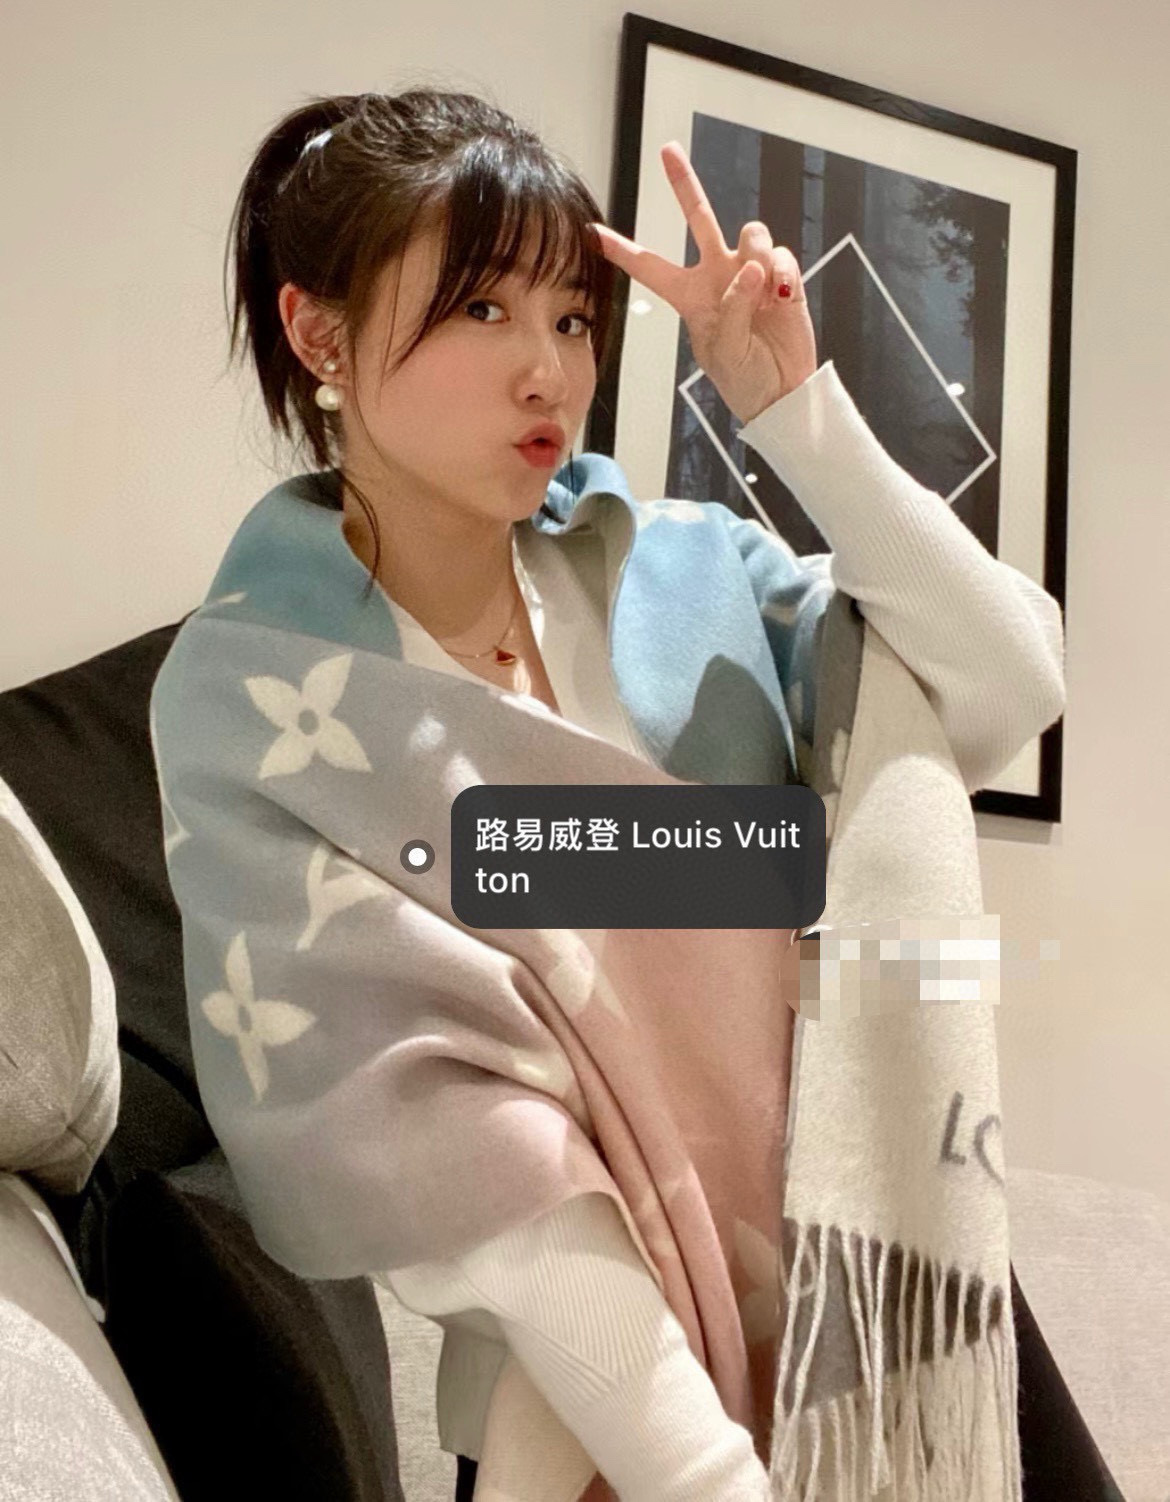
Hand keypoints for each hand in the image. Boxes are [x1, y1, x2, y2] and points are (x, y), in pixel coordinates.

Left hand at [589, 142, 817, 424]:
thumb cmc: (743, 378)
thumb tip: (752, 269)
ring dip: (756, 254)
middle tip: (667, 150)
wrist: (782, 392)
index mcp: (690, 297)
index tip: (592, 232)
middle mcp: (717, 275)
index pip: (650, 267)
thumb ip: (731, 307)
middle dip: (684, 183)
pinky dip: (782, 272)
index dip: (622, 250)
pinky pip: (780, 253)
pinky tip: (782, 298)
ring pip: (750, 232)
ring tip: (763, 291)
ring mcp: (750, 272)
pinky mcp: (782, 276)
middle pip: (698, 218)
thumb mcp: (722, 350)